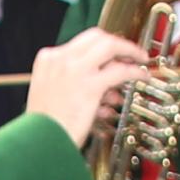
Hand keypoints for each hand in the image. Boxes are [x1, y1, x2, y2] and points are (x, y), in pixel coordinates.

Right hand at [25, 32, 150, 151]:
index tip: (112, 55)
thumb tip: (107, 86)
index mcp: (48, 60)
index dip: (101, 47)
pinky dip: (134, 72)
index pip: (81, 43)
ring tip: (140, 61)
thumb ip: (76, 83)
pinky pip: (120, 71)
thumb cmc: (45, 128)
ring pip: (110, 45)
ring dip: (130, 51)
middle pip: (96, 36)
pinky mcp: (89, 85)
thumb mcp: (53, 95)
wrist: (38, 143)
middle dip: (117, 42)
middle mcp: (60, 59)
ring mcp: (74, 70)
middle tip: (130, 52)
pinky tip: (142, 77)